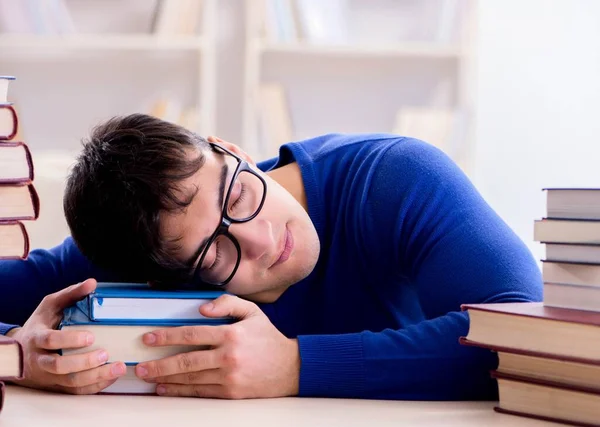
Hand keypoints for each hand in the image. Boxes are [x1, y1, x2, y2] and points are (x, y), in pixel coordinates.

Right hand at [11, 279, 126, 393]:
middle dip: (84, 362)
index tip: (90, 337)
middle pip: (60, 366)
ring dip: (96, 377)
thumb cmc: (41, 325)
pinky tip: (111, 377)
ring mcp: (48, 376)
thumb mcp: (50, 305)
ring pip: (70, 382)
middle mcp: (40, 360)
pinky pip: (76, 391)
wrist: (19, 352)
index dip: (70, 340)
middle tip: (105, 354)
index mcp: (37, 338)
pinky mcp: (57, 386)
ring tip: (117, 368)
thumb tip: (92, 283)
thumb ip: (71, 294)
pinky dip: (95, 386)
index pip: (50, 341)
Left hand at [135, 294, 299, 398]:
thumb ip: (227, 303)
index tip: (150, 338)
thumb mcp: (252, 312)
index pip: (192, 334)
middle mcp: (228, 356)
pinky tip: (168, 389)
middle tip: (141, 366)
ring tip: (148, 378)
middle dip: (159, 363)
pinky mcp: (231, 393)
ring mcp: (229, 377)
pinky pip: (200, 392)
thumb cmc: (268, 338)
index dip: (167, 336)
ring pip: (190, 379)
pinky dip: (181, 391)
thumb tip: (202, 309)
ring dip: (166, 378)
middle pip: (186, 360)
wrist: (290, 368)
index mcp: (231, 334)